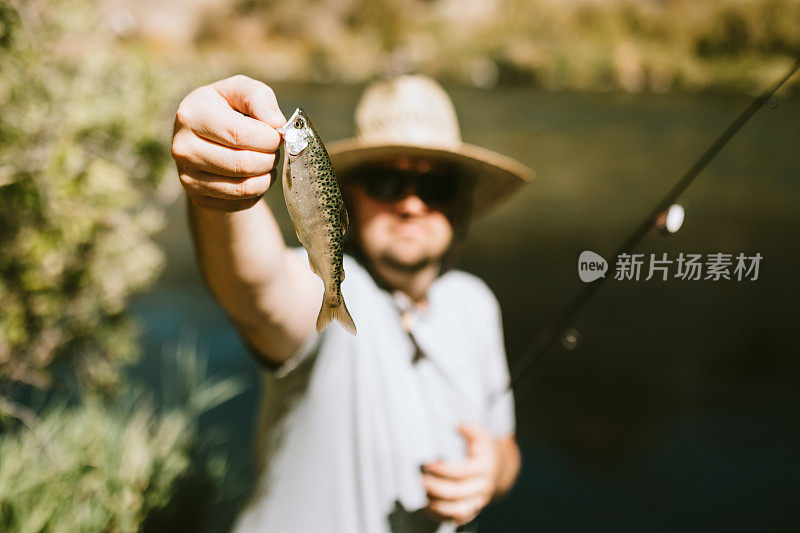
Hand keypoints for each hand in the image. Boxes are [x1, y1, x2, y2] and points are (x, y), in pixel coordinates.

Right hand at [171, 75, 285, 210]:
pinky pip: (241, 202)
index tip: (277, 134)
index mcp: (191, 116)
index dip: (268, 137)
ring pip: (244, 187)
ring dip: (267, 175)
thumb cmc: (227, 109)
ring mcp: (187, 177)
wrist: (205, 137)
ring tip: (267, 160)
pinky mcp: (198, 198)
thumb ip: (260, 98)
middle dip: (270, 157)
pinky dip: (259, 190)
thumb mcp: (241, 91)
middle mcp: (183, 148)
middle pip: (243, 164)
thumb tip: (276, 123)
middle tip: (273, 149)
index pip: (239, 134)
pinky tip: (257, 175)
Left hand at [422, 424, 500, 525]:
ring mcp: (478, 501)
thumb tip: (458, 425)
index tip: (427, 464)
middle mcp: (483, 487)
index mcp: (485, 467)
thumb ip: (470, 429)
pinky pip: (457, 519)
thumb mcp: (482, 435)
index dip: (443, 469)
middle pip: (458, 493)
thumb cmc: (484, 450)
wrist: (498, 470)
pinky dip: (441, 516)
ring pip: (458, 510)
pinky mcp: (472, 510)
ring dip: (438, 505)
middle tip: (420, 479)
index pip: (462, 471)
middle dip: (436, 488)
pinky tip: (427, 507)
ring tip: (422, 494)